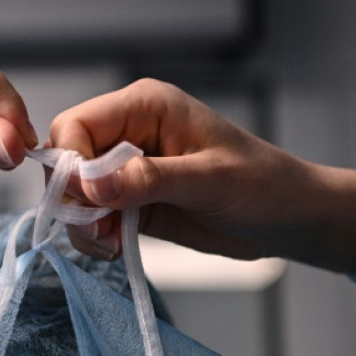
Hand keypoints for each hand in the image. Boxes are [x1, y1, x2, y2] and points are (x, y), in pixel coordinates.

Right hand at [49, 78, 355, 273]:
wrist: (289, 219)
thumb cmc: (263, 186)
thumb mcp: (209, 181)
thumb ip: (148, 179)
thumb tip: (91, 184)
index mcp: (146, 106)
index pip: (76, 126)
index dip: (71, 163)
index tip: (90, 201)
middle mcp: (129, 132)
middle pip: (66, 160)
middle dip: (74, 199)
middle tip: (100, 232)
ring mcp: (127, 168)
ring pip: (74, 193)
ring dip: (82, 224)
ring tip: (111, 246)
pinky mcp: (131, 200)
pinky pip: (92, 217)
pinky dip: (95, 236)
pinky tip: (117, 248)